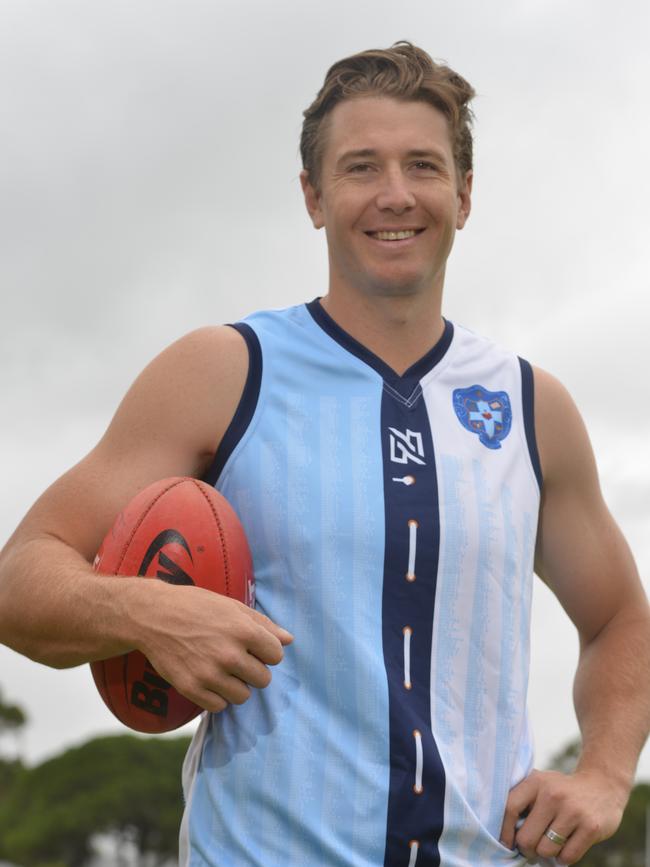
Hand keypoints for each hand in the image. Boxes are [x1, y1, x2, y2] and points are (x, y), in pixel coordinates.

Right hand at [136, 582, 292, 712]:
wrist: (153, 616)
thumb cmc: (196, 606)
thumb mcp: (232, 606)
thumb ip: (263, 624)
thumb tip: (289, 640)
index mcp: (243, 631)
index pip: (277, 655)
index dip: (268, 651)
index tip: (254, 646)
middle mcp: (229, 655)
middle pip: (263, 679)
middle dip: (254, 670)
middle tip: (237, 658)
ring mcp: (209, 674)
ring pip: (243, 696)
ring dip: (237, 685)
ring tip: (222, 669)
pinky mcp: (191, 689)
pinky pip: (219, 706)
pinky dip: (217, 696)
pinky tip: (208, 679)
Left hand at [500, 768, 626, 864]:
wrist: (603, 785)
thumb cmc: (562, 791)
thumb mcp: (542, 784)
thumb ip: (523, 800)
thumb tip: (504, 833)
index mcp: (536, 782)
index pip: (509, 808)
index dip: (504, 830)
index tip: (506, 843)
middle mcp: (553, 795)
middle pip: (526, 838)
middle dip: (527, 849)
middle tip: (533, 848)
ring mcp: (573, 811)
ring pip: (546, 851)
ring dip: (547, 854)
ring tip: (551, 845)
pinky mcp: (591, 827)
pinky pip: (567, 857)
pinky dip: (564, 859)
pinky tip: (566, 847)